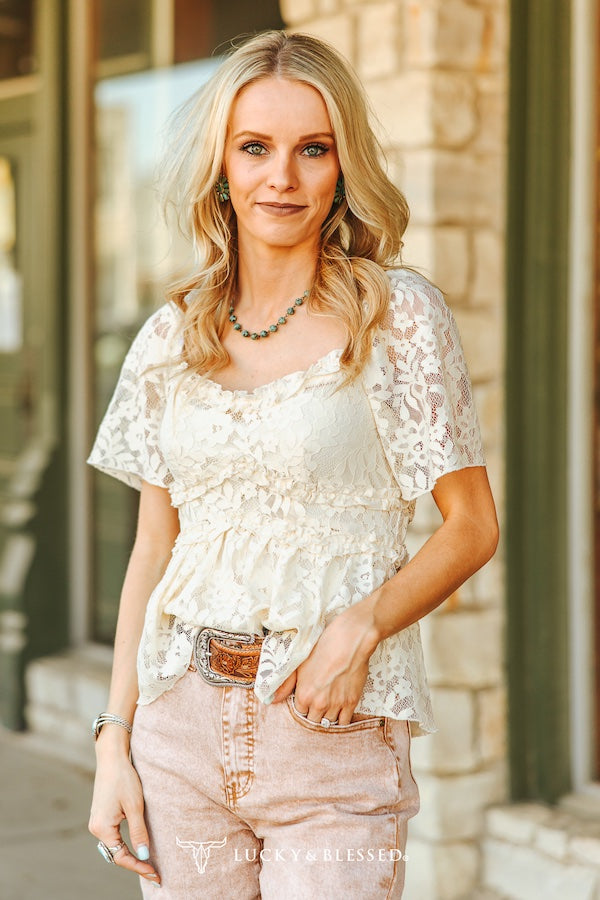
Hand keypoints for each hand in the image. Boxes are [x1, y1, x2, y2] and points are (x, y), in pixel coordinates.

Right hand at [88, 747, 159, 886]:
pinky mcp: (102, 815)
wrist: (112, 757)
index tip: (155, 874)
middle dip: (135, 864)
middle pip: (116, 854)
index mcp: (102, 828)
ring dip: (131, 855)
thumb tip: (144, 856)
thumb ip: (139, 832)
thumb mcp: (135, 806)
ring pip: (115, 846)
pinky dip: (126, 844)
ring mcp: (98, 821)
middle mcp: (96, 828)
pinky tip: (137, 847)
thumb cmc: (124, 778)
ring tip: (148, 864)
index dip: (138, 867)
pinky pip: (114, 836)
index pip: (121, 857)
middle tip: (155, 874)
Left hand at [271, 601, 379, 724]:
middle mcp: (318, 704)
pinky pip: (344, 722)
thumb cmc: (323, 647)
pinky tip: (339, 712)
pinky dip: (340, 720)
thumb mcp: (299, 663)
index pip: (299, 713)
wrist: (349, 642)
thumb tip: (272, 700)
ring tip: (328, 705)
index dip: (302, 706)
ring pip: (328, 722)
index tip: (306, 699)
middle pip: (313, 720)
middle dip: (313, 713)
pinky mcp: (351, 702)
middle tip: (317, 703)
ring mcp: (336, 705)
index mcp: (303, 695)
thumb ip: (286, 684)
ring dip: (326, 716)